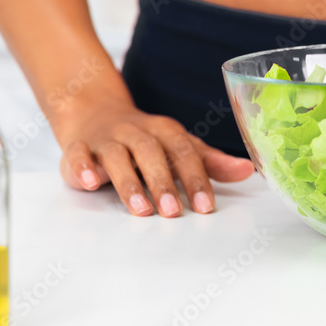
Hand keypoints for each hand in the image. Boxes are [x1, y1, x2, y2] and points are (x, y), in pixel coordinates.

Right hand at [55, 90, 254, 216]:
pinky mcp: (79, 147)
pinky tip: (91, 183)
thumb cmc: (146, 140)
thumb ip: (210, 163)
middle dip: (164, 183)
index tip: (206, 206)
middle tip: (174, 212)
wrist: (95, 113)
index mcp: (166, 131)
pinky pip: (78, 154)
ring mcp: (107, 138)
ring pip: (118, 156)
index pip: (185, 152)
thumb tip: (247, 171)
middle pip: (152, 154)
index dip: (197, 179)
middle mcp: (137, 132)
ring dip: (129, 183)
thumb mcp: (179, 147)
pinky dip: (82, 167)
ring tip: (141, 210)